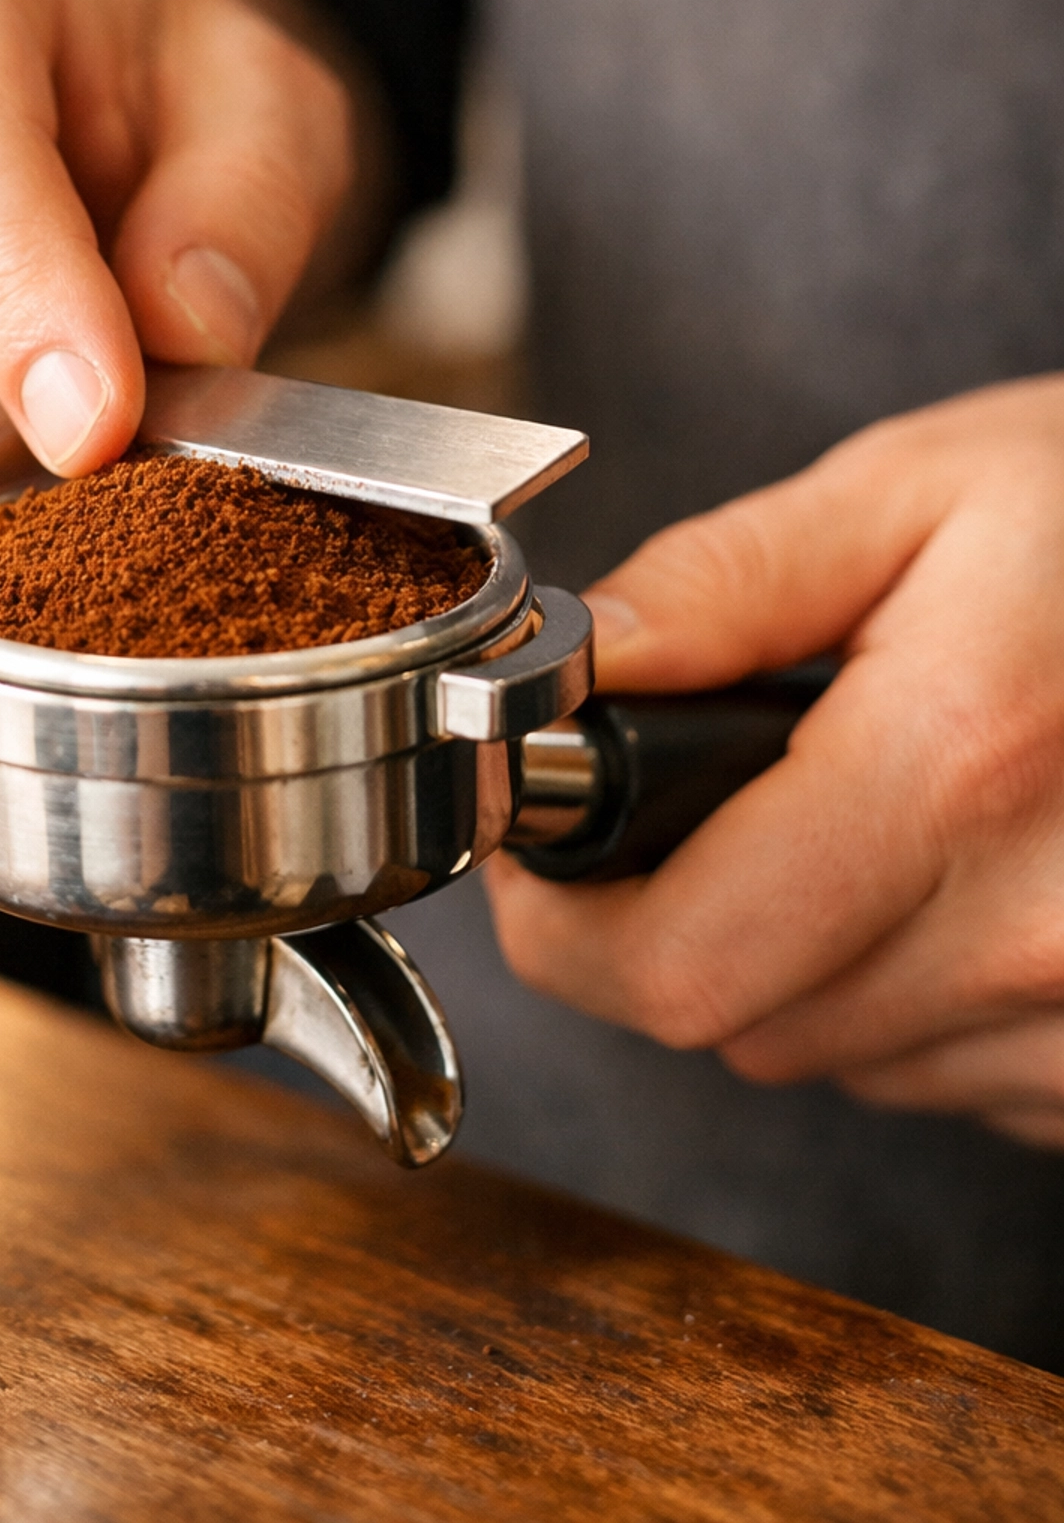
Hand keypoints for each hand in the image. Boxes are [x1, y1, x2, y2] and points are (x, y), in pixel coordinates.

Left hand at [482, 376, 1063, 1146]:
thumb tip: (568, 675)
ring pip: (830, 1054)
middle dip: (674, 918)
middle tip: (705, 794)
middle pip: (737, 1024)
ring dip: (795, 955)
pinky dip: (904, 990)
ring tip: (868, 808)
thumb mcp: (914, 489)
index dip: (569, 924)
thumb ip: (720, 586)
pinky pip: (937, 1072)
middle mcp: (1037, 930)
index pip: (680, 964)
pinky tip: (955, 871)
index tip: (547, 853)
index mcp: (956, 767)